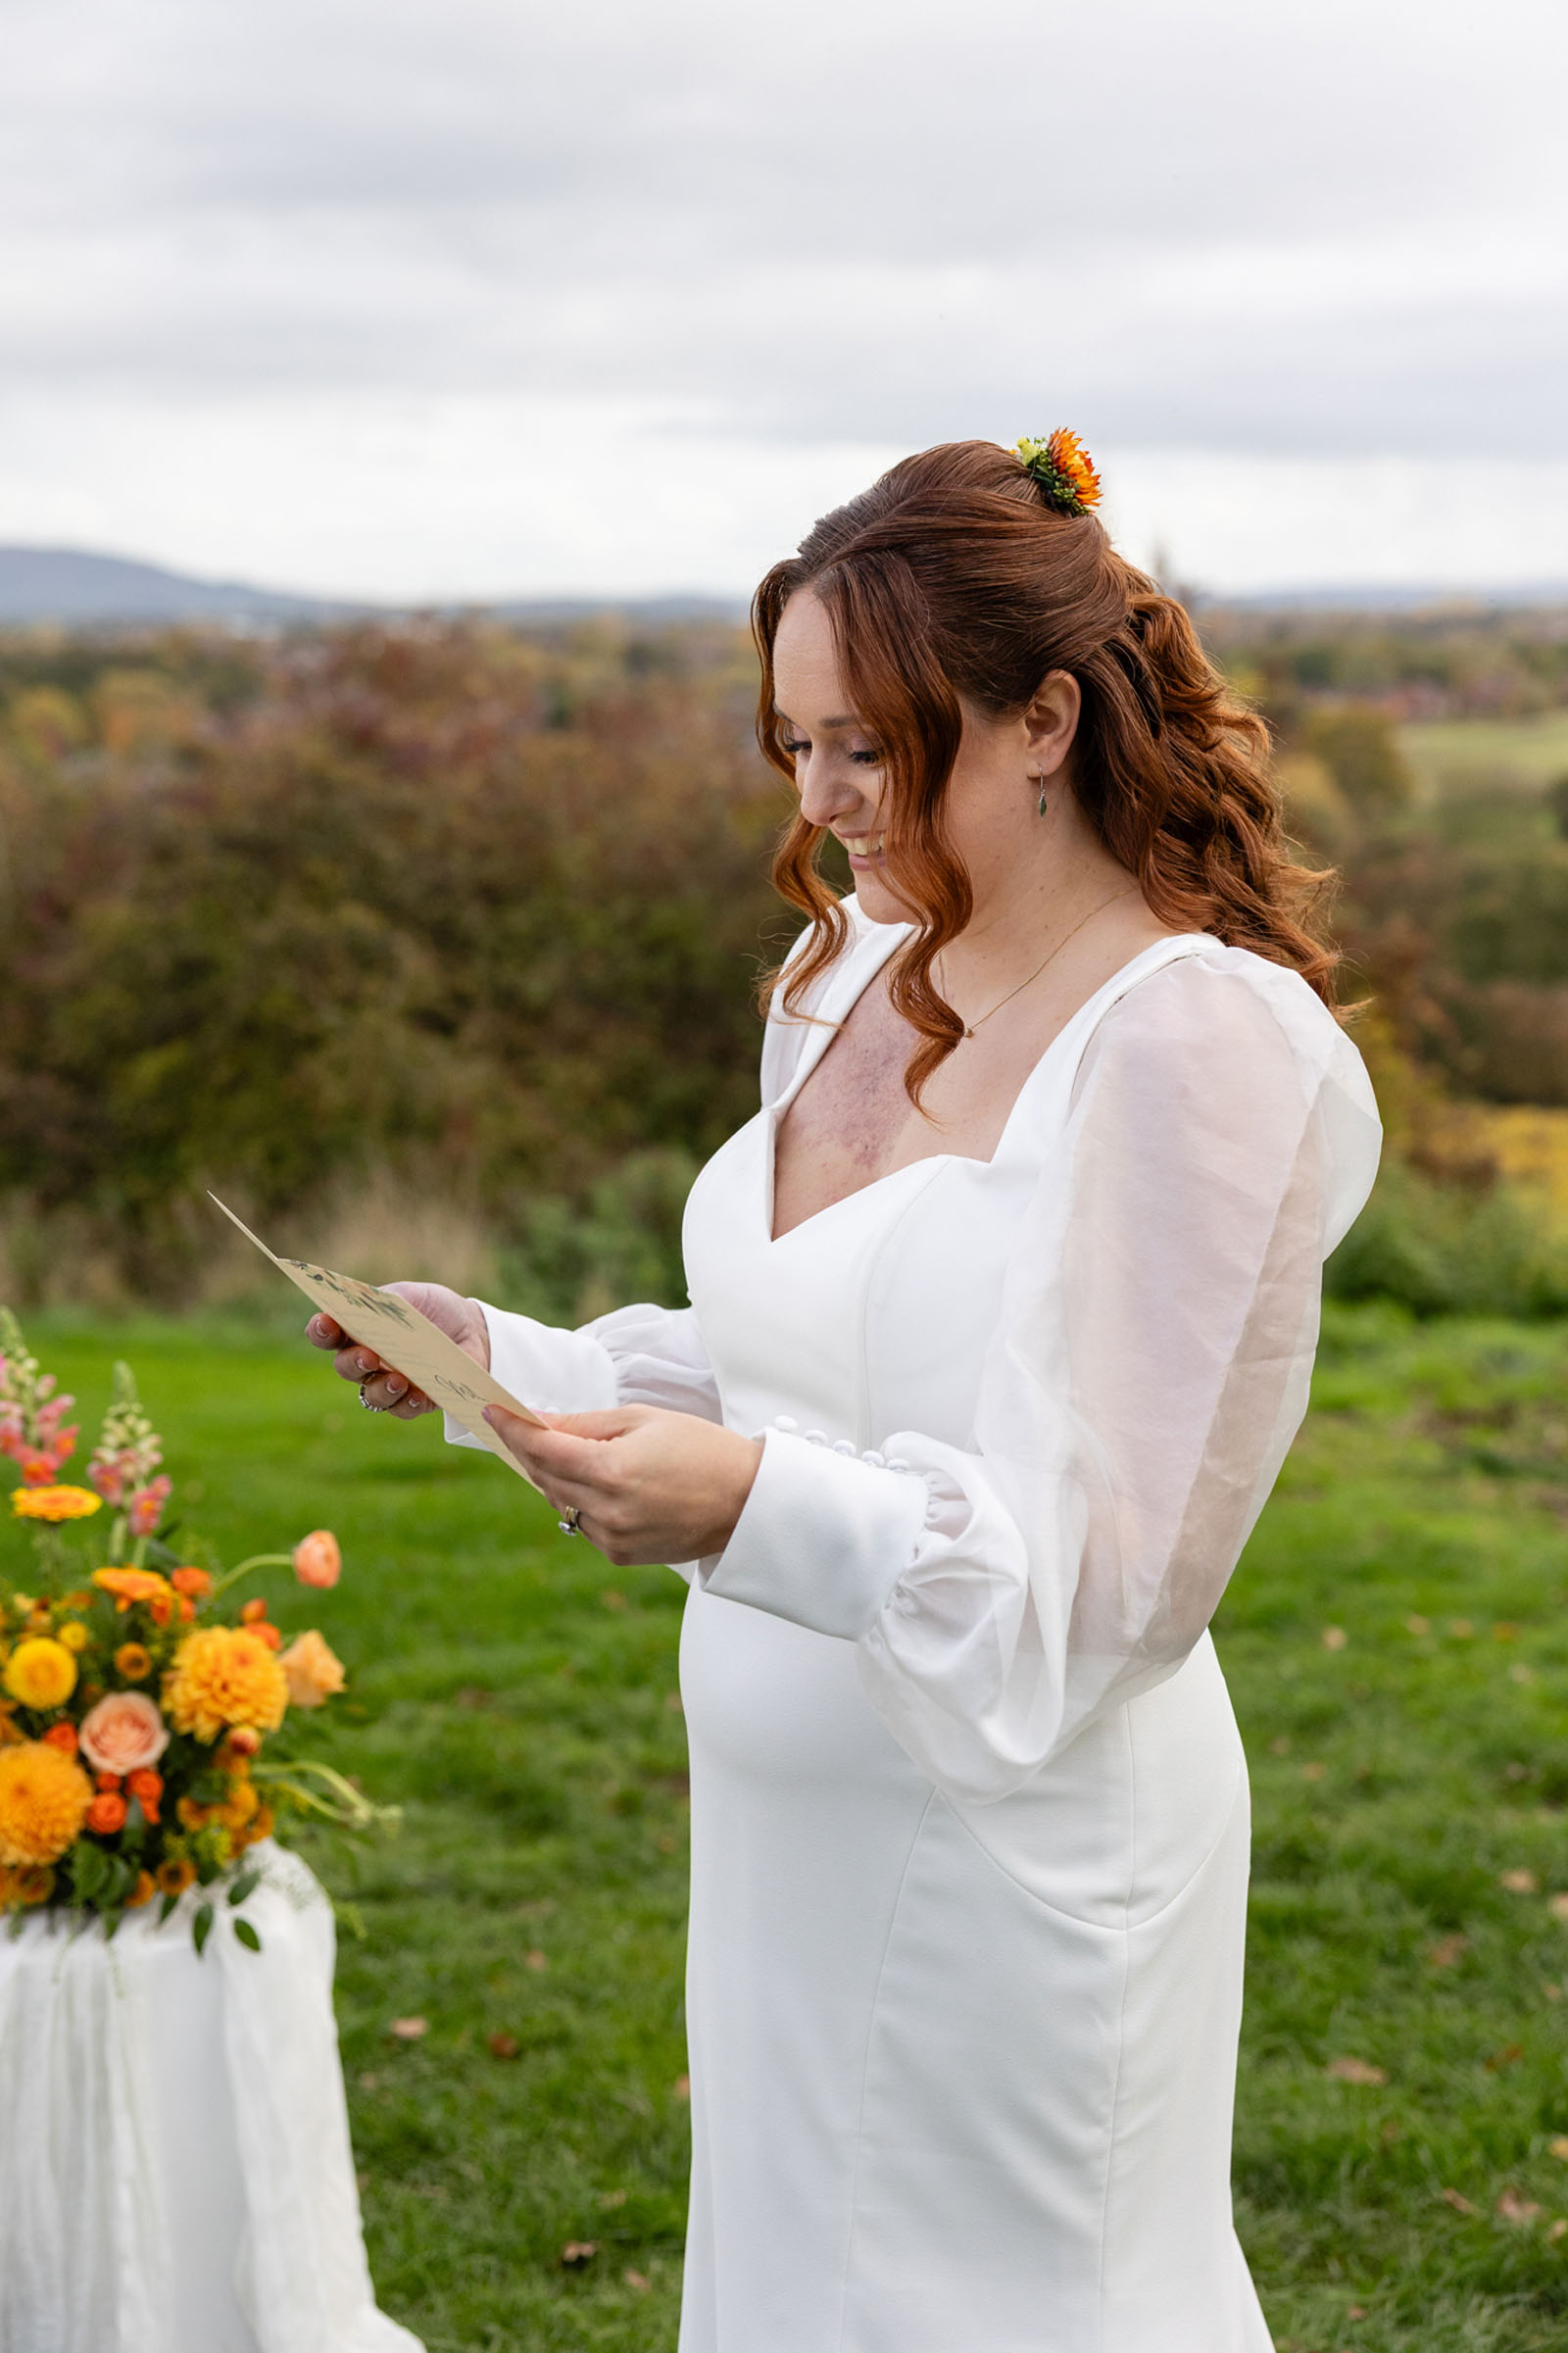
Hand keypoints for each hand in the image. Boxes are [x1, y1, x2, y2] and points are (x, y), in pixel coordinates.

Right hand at [306, 1282, 488, 1418]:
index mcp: (357, 1331)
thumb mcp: (411, 1296)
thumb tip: (372, 1309)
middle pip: (346, 1368)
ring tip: (398, 1379)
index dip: (321, 1329)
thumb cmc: (431, 1308)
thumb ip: (388, 1302)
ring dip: (381, 1389)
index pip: (328, 1334)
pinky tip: (417, 1393)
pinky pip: (403, 1409)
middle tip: (368, 1356)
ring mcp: (389, 1383)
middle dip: (352, 1363)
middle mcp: (367, 1361)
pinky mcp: (416, 1400)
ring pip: (371, 1396)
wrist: (471, 1327)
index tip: (325, 1322)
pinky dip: (407, 1403)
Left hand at [485, 1404, 762, 1566]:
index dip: (513, 1428)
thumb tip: (536, 1421)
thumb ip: (583, 1424)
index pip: (541, 1448)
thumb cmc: (700, 1448)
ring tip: (579, 1454)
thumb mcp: (642, 1420)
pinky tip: (608, 1485)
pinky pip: (582, 1523)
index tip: (493, 1410)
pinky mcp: (619, 1555)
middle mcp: (605, 1511)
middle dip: (530, 1448)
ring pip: (559, 1501)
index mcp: (611, 1471)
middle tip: (521, 1425)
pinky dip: (582, 1502)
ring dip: (557, 1476)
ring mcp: (611, 1538)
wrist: (746, 1501)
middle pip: (543, 1475)